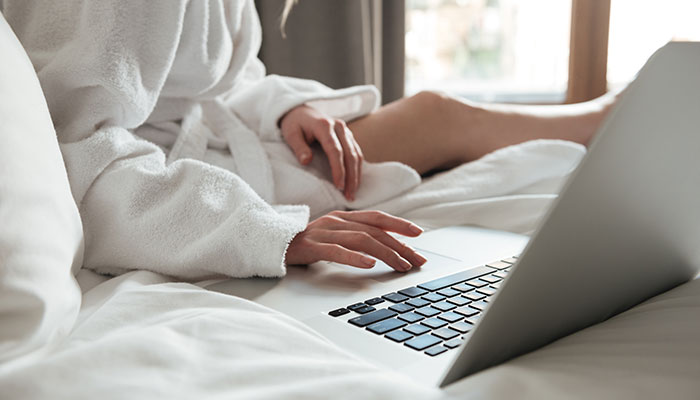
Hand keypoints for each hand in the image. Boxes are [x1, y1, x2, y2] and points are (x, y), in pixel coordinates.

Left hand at [280, 105, 362, 200]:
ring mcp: (346, 130)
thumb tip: (306, 161)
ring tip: (352, 193)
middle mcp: (339, 126)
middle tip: (349, 196)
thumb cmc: (294, 124)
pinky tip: (354, 181)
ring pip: (357, 154)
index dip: (339, 169)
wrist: (300, 111)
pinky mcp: (348, 136)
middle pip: (350, 154)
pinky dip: (357, 168)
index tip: (338, 186)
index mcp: (324, 125)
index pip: (335, 150)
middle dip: (351, 177)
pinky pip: (357, 153)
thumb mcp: (291, 134)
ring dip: (356, 175)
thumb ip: (299, 147)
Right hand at [285, 210, 427, 271]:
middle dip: (401, 246)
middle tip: (418, 260)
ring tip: (401, 266)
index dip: (399, 224)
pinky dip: (355, 258)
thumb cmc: (305, 242)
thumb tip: (383, 248)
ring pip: (362, 240)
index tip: (419, 234)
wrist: (271, 242)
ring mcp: (325, 232)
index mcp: (343, 217)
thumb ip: (354, 237)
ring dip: (386, 253)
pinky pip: (337, 251)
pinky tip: (369, 266)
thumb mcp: (333, 236)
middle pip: (376, 231)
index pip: (377, 218)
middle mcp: (337, 221)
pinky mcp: (312, 247)